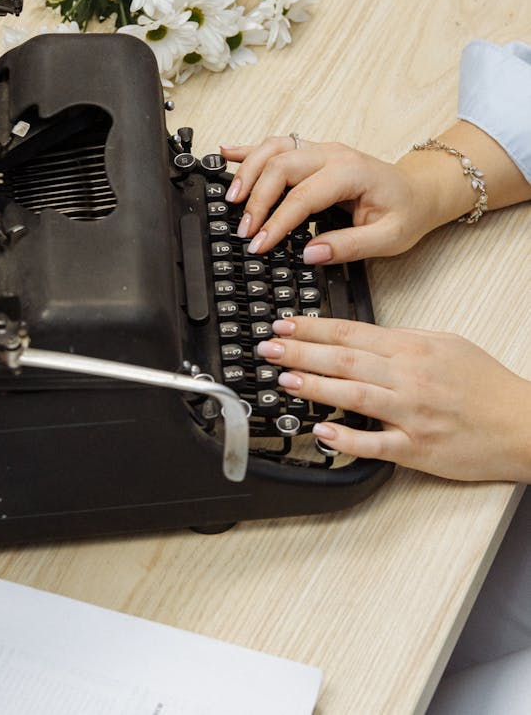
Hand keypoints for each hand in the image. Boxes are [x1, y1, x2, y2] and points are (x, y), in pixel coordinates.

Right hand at [220, 137, 432, 261]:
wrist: (419, 190)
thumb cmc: (406, 212)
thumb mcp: (390, 238)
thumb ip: (349, 247)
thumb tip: (310, 254)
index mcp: (351, 173)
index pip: (303, 195)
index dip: (277, 222)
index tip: (260, 245)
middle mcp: (333, 154)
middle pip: (281, 166)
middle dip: (257, 199)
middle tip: (244, 231)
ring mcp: (321, 149)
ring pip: (273, 149)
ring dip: (247, 171)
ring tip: (232, 199)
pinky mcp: (312, 152)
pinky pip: (276, 144)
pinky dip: (249, 149)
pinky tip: (226, 152)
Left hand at [257, 317, 530, 481]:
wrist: (523, 424)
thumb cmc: (485, 385)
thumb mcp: (446, 343)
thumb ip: (403, 338)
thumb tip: (362, 334)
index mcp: (412, 348)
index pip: (351, 331)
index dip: (312, 328)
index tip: (283, 325)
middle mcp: (408, 378)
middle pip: (344, 360)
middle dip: (300, 352)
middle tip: (267, 349)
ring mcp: (412, 414)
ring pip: (354, 395)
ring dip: (314, 387)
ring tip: (283, 380)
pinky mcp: (418, 449)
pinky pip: (377, 443)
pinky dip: (348, 438)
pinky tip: (322, 432)